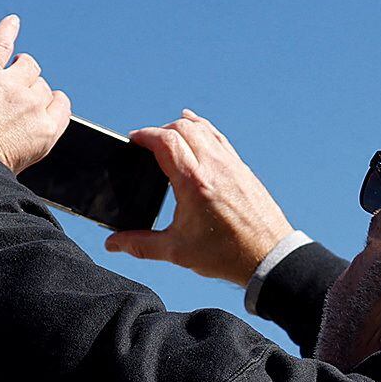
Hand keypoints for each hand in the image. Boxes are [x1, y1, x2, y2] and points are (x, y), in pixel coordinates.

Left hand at [0, 16, 72, 173]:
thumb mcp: (19, 161)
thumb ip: (30, 138)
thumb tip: (26, 131)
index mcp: (47, 130)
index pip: (59, 103)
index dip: (46, 102)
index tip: (33, 106)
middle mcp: (33, 105)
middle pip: (39, 84)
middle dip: (25, 90)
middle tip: (3, 102)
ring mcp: (10, 85)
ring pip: (27, 64)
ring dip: (18, 67)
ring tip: (1, 74)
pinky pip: (1, 44)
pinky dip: (6, 31)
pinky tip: (11, 22)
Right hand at [105, 113, 297, 285]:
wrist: (267, 256)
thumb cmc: (224, 254)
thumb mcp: (177, 251)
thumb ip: (141, 245)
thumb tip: (114, 244)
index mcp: (194, 182)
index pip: (165, 140)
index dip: (145, 135)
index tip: (133, 140)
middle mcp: (213, 165)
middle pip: (182, 127)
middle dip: (160, 130)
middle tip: (147, 144)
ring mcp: (230, 163)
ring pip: (203, 128)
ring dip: (181, 126)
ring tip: (167, 135)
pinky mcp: (241, 168)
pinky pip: (219, 137)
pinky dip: (202, 129)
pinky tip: (195, 125)